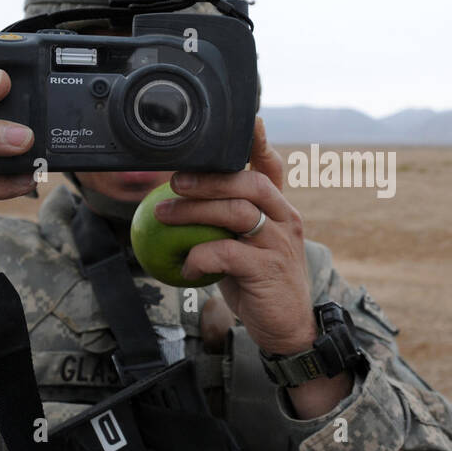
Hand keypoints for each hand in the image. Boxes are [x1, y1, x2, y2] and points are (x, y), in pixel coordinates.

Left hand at [158, 118, 316, 355]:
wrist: (288, 329)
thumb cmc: (259, 285)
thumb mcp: (245, 248)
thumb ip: (225, 225)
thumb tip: (178, 203)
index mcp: (280, 210)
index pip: (272, 168)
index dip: (259, 143)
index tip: (248, 121)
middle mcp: (285, 220)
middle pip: (250, 184)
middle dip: (209, 178)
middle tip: (174, 182)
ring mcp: (279, 244)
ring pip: (236, 213)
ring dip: (194, 211)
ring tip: (163, 215)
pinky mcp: (268, 270)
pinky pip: (227, 253)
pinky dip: (200, 256)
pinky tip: (185, 265)